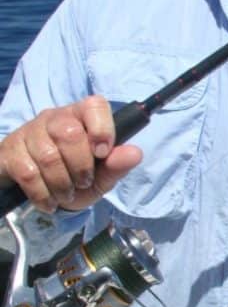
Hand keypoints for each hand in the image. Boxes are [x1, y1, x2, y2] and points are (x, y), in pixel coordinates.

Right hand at [0, 96, 141, 211]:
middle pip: (70, 133)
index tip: (102, 153)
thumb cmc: (74, 177)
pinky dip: (43, 194)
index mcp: (81, 117)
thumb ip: (117, 166)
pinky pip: (28, 173)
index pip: (94, 105)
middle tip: (83, 182)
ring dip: (62, 184)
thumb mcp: (101, 177)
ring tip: (66, 194)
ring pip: (48, 156)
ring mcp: (30, 132)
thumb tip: (135, 153)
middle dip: (81, 166)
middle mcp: (54, 118)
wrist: (39, 192)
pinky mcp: (11, 150)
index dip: (101, 128)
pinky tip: (49, 201)